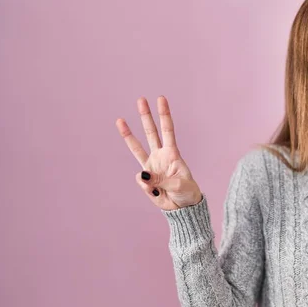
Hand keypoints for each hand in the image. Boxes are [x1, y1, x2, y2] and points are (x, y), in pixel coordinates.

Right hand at [116, 96, 202, 210]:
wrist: (182, 207)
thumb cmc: (187, 192)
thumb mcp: (180, 185)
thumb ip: (162, 180)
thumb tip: (143, 176)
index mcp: (173, 153)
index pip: (168, 130)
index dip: (164, 115)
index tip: (161, 99)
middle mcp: (160, 156)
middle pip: (152, 132)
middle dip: (146, 116)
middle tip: (141, 99)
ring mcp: (152, 166)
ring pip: (138, 147)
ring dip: (129, 134)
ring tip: (120, 120)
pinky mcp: (146, 180)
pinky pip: (140, 179)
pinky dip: (146, 185)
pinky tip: (155, 191)